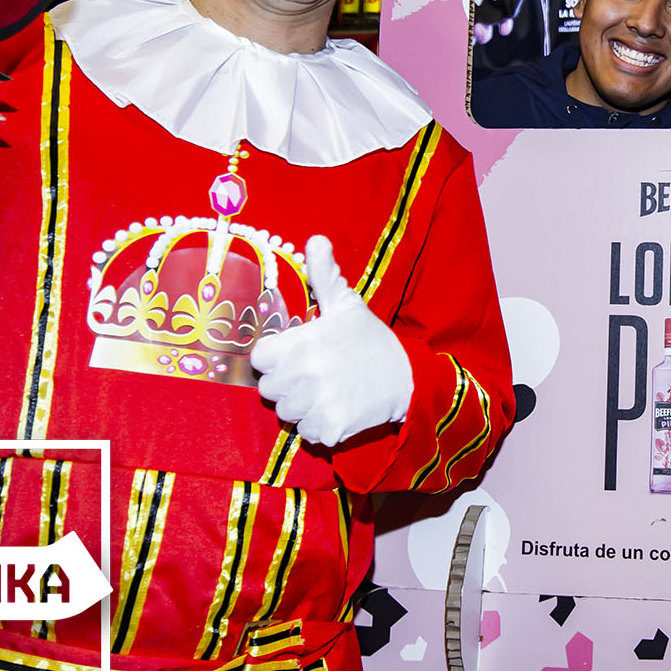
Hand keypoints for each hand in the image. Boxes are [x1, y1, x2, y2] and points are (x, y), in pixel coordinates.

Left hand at [251, 236, 413, 445]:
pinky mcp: (328, 428)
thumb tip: (315, 239)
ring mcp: (316, 403)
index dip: (277, 356)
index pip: (260, 358)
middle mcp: (305, 374)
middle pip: (269, 389)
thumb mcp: (348, 306)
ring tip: (328, 391)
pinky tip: (337, 408)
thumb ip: (325, 275)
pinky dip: (318, 425)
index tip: (298, 354)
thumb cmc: (371, 341)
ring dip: (302, 406)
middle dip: (288, 383)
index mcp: (303, 342)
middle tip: (316, 374)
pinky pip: (305, 432)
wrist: (409, 379)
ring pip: (285, 412)